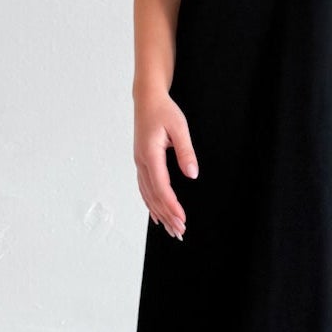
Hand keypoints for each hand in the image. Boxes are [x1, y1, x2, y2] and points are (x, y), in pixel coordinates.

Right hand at [134, 94, 197, 239]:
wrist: (147, 99)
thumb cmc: (163, 110)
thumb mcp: (179, 127)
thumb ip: (186, 151)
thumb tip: (192, 174)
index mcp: (150, 154)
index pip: (162, 187)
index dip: (172, 206)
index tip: (182, 218)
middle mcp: (141, 162)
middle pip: (154, 196)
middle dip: (167, 216)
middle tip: (180, 232)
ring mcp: (139, 163)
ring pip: (148, 195)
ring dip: (160, 213)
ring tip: (172, 229)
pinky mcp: (141, 162)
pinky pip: (144, 189)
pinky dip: (151, 204)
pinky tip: (157, 215)